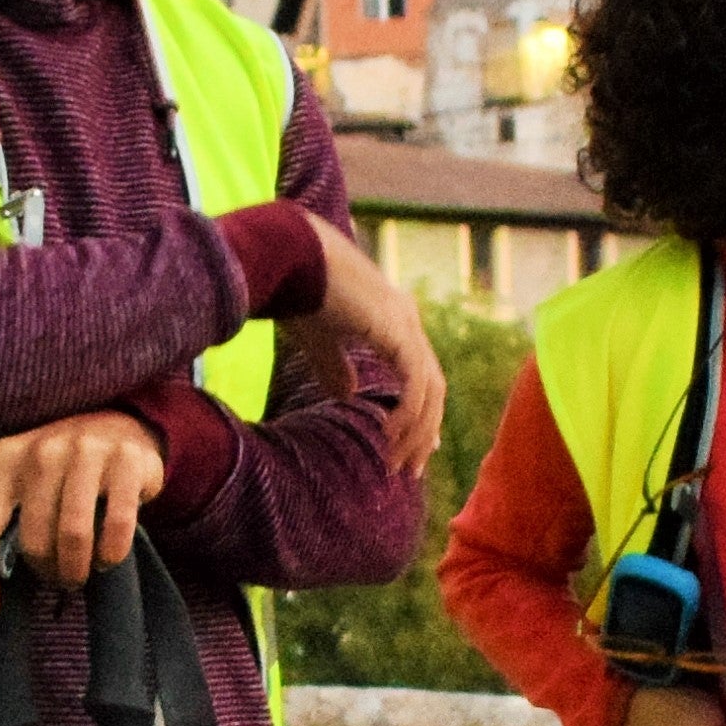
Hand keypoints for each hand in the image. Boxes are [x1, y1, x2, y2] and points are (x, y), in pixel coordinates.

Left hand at [0, 411, 165, 613]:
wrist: (120, 426)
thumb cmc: (57, 466)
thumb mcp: (10, 484)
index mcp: (5, 460)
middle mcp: (41, 452)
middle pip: (33, 540)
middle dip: (46, 573)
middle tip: (57, 579)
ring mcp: (86, 453)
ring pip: (73, 535)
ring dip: (77, 569)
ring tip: (82, 573)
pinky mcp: (127, 462)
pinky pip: (116, 525)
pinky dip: (112, 553)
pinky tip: (109, 557)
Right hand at [302, 216, 451, 460]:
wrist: (292, 256)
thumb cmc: (299, 291)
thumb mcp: (319, 340)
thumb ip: (336, 368)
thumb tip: (348, 395)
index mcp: (393, 320)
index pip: (421, 375)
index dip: (421, 414)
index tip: (413, 448)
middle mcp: (407, 320)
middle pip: (432, 387)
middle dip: (424, 431)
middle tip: (410, 468)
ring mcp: (406, 323)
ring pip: (429, 390)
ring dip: (417, 430)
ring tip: (398, 461)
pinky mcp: (397, 330)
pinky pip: (416, 382)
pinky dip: (410, 413)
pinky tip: (391, 434)